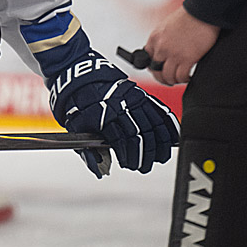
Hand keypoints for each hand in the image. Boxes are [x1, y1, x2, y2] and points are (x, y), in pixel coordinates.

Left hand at [48, 50, 179, 174]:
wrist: (81, 76)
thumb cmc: (79, 102)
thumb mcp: (75, 127)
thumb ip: (87, 150)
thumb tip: (98, 170)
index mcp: (104, 115)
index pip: (123, 141)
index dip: (129, 156)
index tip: (129, 165)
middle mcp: (122, 106)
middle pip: (142, 134)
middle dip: (145, 155)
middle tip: (143, 166)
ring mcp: (134, 98)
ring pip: (154, 124)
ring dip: (159, 144)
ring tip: (159, 157)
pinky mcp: (141, 94)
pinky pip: (160, 111)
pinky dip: (168, 125)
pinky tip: (171, 139)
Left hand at [144, 6, 219, 84]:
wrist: (202, 12)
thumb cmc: (189, 16)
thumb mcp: (167, 26)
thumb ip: (163, 38)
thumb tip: (164, 50)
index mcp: (155, 38)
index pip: (147, 58)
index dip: (154, 66)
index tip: (160, 69)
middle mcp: (161, 47)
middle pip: (156, 70)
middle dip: (163, 77)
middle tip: (169, 79)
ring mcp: (173, 54)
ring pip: (168, 76)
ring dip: (174, 80)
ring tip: (180, 79)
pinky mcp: (187, 58)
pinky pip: (181, 76)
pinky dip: (185, 79)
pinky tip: (189, 77)